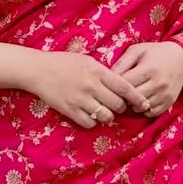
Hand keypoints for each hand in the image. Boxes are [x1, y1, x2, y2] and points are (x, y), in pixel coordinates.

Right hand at [28, 51, 146, 128]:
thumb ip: (104, 73)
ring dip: (108, 116)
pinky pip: (90, 123)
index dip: (137, 97)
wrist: (38, 70)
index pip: (124, 87)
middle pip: (117, 105)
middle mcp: (91, 86)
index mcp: (97, 71)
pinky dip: (93, 121)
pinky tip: (90, 114)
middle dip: (121, 107)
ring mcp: (80, 100)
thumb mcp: (87, 60)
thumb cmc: (64, 62)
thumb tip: (122, 85)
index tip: (144, 103)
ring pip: (105, 116)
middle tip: (117, 105)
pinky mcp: (70, 110)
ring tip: (103, 110)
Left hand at [111, 42, 182, 117]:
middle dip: (122, 97)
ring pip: (140, 108)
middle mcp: (158, 83)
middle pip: (132, 98)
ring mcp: (165, 95)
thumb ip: (122, 62)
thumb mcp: (137, 50)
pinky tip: (140, 101)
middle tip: (118, 93)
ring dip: (132, 105)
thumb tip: (108, 77)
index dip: (115, 86)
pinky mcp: (169, 102)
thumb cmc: (155, 53)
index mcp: (148, 69)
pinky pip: (151, 113)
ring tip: (129, 97)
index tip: (112, 85)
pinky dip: (143, 110)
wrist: (181, 58)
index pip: (125, 85)